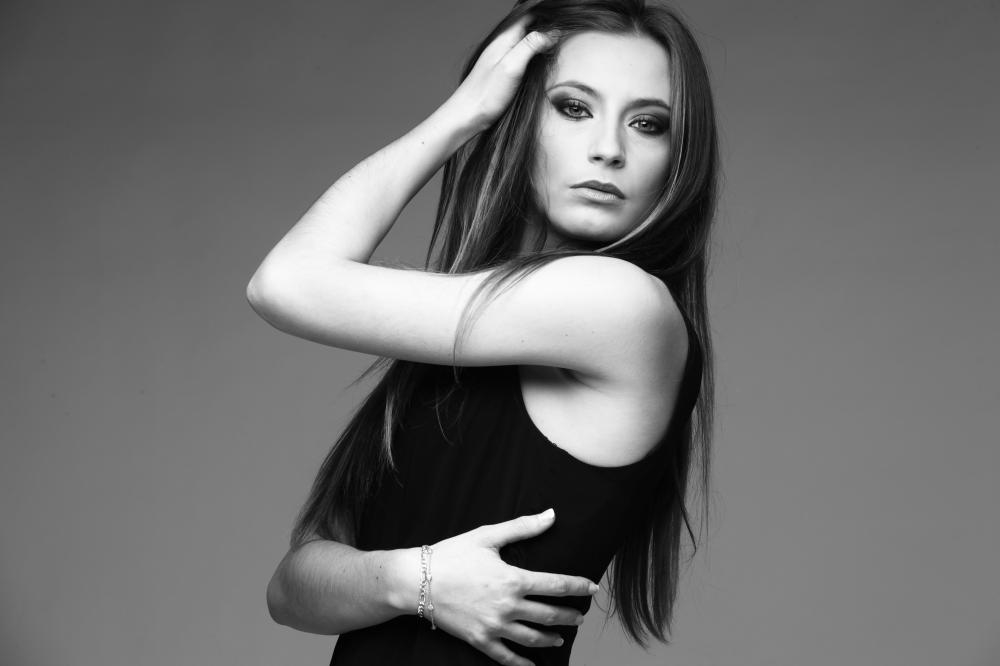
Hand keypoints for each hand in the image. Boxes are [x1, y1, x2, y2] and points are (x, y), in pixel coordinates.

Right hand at [427, 509, 596, 665]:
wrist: (417, 581)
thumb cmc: (452, 555)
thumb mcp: (487, 537)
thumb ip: (522, 527)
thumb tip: (551, 515)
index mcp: (513, 580)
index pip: (557, 585)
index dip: (578, 586)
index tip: (592, 588)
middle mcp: (508, 607)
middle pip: (550, 615)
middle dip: (569, 615)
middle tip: (579, 615)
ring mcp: (495, 626)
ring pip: (533, 638)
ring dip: (551, 639)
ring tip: (560, 638)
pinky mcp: (480, 640)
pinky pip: (507, 657)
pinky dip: (523, 663)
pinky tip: (533, 665)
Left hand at [445, 15, 559, 132]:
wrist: (468, 115)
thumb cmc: (485, 94)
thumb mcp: (512, 66)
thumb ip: (530, 46)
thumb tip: (551, 33)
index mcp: (505, 38)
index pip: (530, 15)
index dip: (547, 18)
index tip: (562, 25)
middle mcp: (503, 45)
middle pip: (529, 27)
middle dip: (546, 29)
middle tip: (562, 38)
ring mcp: (503, 58)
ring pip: (526, 42)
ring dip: (541, 43)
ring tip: (554, 48)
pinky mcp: (504, 71)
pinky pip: (523, 56)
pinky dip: (534, 56)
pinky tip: (540, 63)